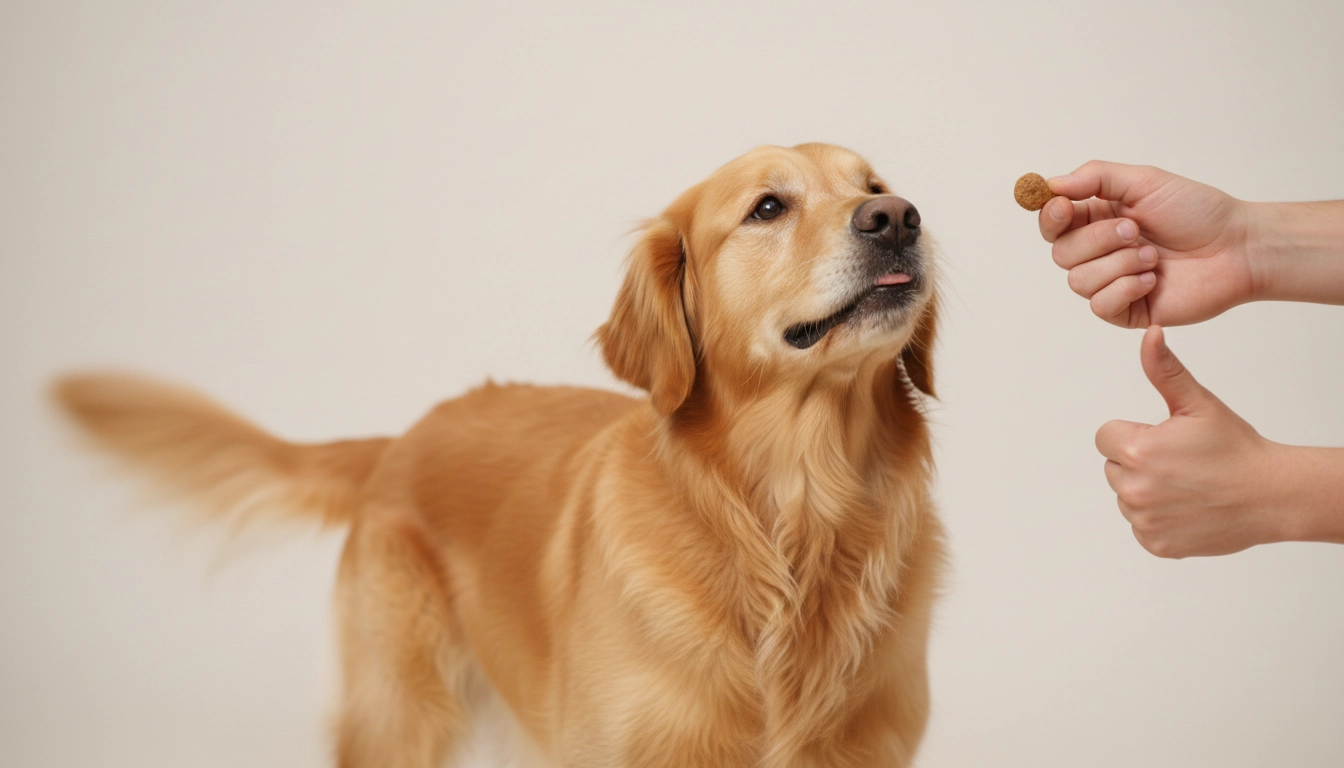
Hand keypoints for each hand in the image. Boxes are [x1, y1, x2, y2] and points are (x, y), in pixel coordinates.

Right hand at [1040, 161, 1256, 327]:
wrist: (1237, 248)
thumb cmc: (1198, 212)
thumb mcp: (1145, 180)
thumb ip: (1095, 178)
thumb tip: (1051, 184)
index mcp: (1098, 218)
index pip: (1052, 222)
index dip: (1051, 216)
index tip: (1065, 205)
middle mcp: (1099, 251)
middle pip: (1061, 253)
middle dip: (1098, 240)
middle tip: (1136, 230)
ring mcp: (1110, 282)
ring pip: (1078, 280)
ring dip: (1118, 264)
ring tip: (1153, 257)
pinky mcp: (1126, 310)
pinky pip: (1100, 305)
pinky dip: (1125, 289)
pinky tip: (1153, 280)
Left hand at [1094, 327, 1284, 557]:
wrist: (1271, 496)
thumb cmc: (1235, 448)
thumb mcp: (1198, 404)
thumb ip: (1165, 370)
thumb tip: (1149, 334)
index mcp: (1137, 451)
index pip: (1106, 437)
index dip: (1133, 434)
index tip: (1164, 439)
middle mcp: (1133, 490)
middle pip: (1113, 468)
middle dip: (1138, 462)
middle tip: (1180, 463)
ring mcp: (1143, 521)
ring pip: (1126, 498)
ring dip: (1147, 491)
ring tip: (1186, 485)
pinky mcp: (1155, 544)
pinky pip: (1140, 526)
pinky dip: (1158, 519)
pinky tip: (1187, 508)